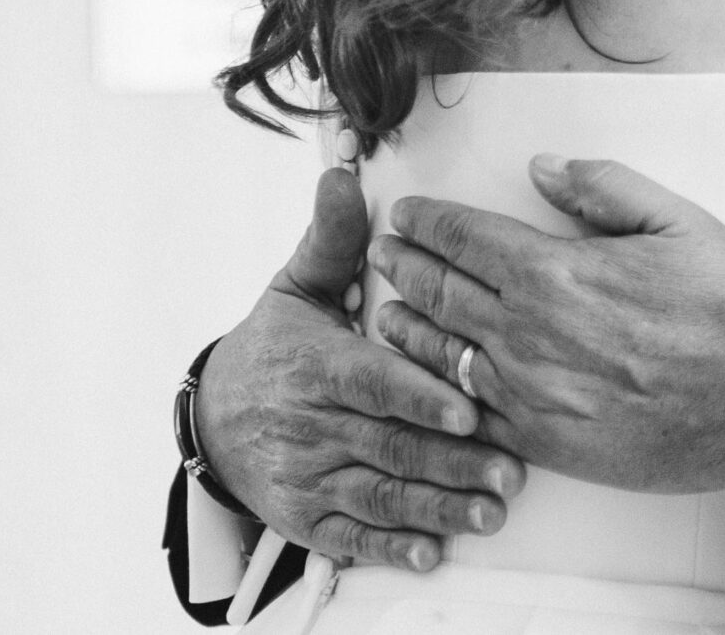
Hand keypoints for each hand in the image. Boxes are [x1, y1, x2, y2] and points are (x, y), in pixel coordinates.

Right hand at [195, 167, 526, 568]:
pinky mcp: (306, 518)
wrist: (213, 416)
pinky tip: (431, 551)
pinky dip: (391, 546)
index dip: (420, 398)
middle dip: (451, 460)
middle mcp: (311, 426)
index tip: (468, 407)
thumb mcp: (297, 285)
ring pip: (379, 495)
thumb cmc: (275, 345)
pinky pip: (351, 537)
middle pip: (388, 445)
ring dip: (437, 507)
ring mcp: (308, 477)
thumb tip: (344, 174)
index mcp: (317, 365)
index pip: (373, 383)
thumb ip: (331, 237)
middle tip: (510, 470)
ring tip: (490, 510)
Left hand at [368, 156, 724, 495]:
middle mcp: (528, 333)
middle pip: (442, 293)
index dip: (428, 222)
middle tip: (382, 254)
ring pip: (444, 355)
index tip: (405, 214)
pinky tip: (430, 382)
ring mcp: (531, 395)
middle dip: (405, 268)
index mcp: (555, 271)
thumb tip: (542, 169)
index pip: (466, 238)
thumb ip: (602, 188)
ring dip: (409, 328)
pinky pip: (471, 414)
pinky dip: (439, 392)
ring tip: (388, 312)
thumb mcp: (676, 221)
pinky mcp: (545, 444)